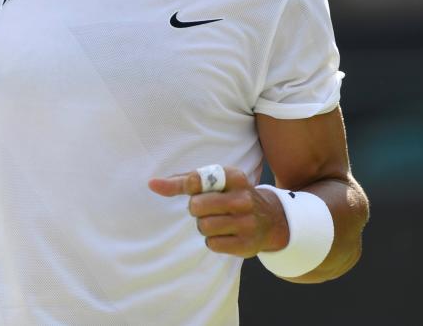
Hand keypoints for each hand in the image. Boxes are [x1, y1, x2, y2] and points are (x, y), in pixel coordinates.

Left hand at [149, 167, 289, 257]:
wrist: (270, 220)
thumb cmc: (230, 196)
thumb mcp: (215, 182)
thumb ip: (183, 181)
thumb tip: (152, 184)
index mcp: (234, 177)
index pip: (197, 179)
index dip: (184, 186)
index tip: (176, 187)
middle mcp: (243, 198)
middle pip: (197, 206)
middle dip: (196, 208)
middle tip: (207, 208)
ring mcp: (247, 222)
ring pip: (204, 226)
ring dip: (204, 226)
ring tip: (217, 221)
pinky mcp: (246, 244)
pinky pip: (213, 244)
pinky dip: (213, 241)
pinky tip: (225, 234)